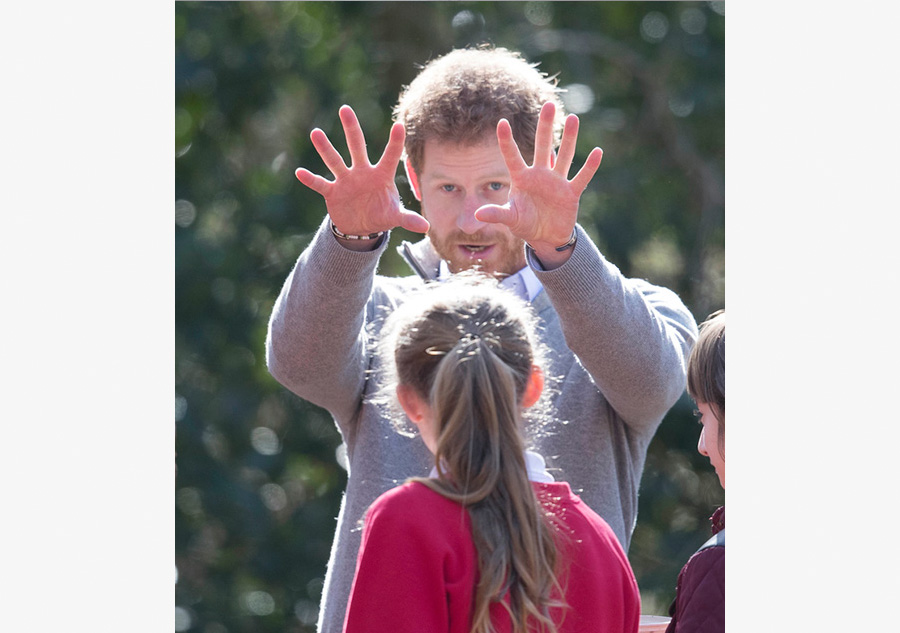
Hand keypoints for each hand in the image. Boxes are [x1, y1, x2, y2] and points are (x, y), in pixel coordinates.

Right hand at [295, 105, 429, 235]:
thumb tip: (426, 226)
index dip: (395, 142)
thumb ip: (408, 219)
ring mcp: (346, 180)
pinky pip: (320, 184)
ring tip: (316, 133)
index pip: (390, 156)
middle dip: (351, 128)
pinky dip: (311, 180)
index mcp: (381, 175)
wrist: (361, 226)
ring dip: (325, 148)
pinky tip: (299, 173)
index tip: (399, 125)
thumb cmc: (381, 214)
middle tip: (345, 109)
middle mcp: (362, 172)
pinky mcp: (333, 192)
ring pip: (335, 160)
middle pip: (357, 146)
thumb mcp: (395, 217)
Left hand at [475, 101, 601, 263]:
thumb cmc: (524, 223)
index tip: (502, 122)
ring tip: (573, 118)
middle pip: (543, 147)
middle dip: (546, 127)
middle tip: (549, 105)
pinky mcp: (571, 193)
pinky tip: (598, 152)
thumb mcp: (510, 218)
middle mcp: (540, 175)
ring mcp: (557, 182)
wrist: (545, 237)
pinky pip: (581, 177)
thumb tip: (477, 214)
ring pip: (564, 156)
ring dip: (569, 139)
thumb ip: (496, 214)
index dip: (506, 141)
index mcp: (521, 178)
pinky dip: (590, 167)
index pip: (512, 156)